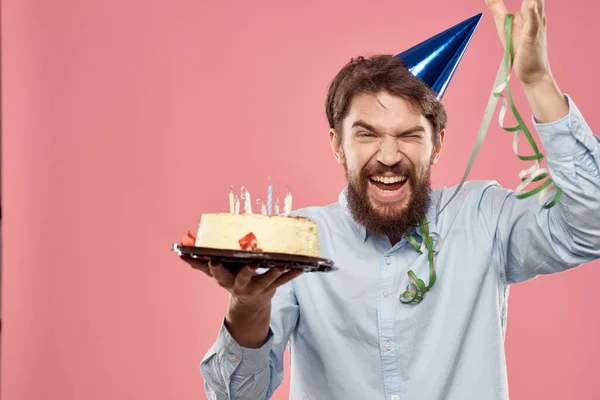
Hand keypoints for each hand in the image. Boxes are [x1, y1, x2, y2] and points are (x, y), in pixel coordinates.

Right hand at [179, 230, 302, 307]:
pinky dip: (293, 274)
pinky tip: (302, 266)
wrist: (249, 304)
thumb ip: (198, 258)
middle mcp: (241, 285)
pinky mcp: (273, 288)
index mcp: (225, 278)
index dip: (214, 266)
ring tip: (283, 263)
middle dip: (246, 271)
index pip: (217, 272)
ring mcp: (258, 288)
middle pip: (242, 278)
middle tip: (251, 263)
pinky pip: (285, 281)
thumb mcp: (215, 271)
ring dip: (275, 272)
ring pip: (267, 280)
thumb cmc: (231, 278)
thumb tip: (181, 244)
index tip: (212, 258)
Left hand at [485, 0, 549, 84]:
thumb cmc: (519, 47)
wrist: (532, 72)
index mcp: (530, 9)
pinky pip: (534, 24)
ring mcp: (536, 25)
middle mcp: (536, 13)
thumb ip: (497, 6)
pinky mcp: (532, 38)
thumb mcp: (504, 23)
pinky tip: (529, 6)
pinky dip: (532, 14)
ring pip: (535, 4)